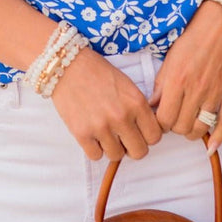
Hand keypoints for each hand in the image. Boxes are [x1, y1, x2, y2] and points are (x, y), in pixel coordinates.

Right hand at [50, 47, 163, 161]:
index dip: (147, 136)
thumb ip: (138, 108)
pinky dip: (94, 148)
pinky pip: (96, 156)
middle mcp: (121, 116)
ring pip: (117, 156)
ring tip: (104, 132)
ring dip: (112, 147)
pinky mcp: (82, 134)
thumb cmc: (97, 72)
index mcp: (136, 102)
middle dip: (132, 146)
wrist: (67, 65)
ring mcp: (101, 127)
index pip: (155, 137)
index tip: (140, 132)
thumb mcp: (126, 84)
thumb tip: (145, 131)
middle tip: (123, 136)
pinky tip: (92, 133)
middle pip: (139, 152)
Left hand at [150, 2, 221, 154]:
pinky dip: (218, 138)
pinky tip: (211, 147)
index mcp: (177, 81)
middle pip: (181, 127)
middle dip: (174, 127)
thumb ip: (161, 84)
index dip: (159, 123)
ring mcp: (215, 94)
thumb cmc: (195, 36)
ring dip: (192, 132)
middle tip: (173, 119)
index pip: (164, 119)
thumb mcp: (170, 57)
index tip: (159, 118)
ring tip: (188, 125)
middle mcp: (196, 91)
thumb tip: (152, 105)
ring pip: (201, 129)